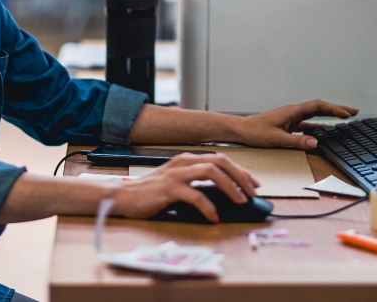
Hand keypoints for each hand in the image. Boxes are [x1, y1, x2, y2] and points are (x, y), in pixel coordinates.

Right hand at [108, 153, 260, 223]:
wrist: (123, 197)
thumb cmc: (150, 193)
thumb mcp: (177, 183)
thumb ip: (196, 183)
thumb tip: (223, 194)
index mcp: (187, 160)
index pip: (220, 159)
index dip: (239, 171)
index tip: (253, 183)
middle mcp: (183, 163)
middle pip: (220, 162)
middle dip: (240, 176)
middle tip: (252, 193)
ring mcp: (176, 174)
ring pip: (211, 173)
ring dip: (230, 187)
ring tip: (240, 201)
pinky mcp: (168, 189)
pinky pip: (195, 195)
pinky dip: (208, 207)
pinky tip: (214, 217)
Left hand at [232, 99, 358, 149]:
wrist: (241, 130)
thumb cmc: (255, 131)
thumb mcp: (277, 138)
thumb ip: (296, 141)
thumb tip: (315, 142)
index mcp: (292, 111)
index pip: (317, 107)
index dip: (333, 109)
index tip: (346, 114)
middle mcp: (294, 112)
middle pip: (320, 108)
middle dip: (337, 109)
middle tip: (354, 112)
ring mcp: (292, 119)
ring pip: (315, 115)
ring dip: (330, 116)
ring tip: (345, 118)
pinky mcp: (289, 125)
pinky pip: (308, 124)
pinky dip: (319, 126)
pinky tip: (326, 130)